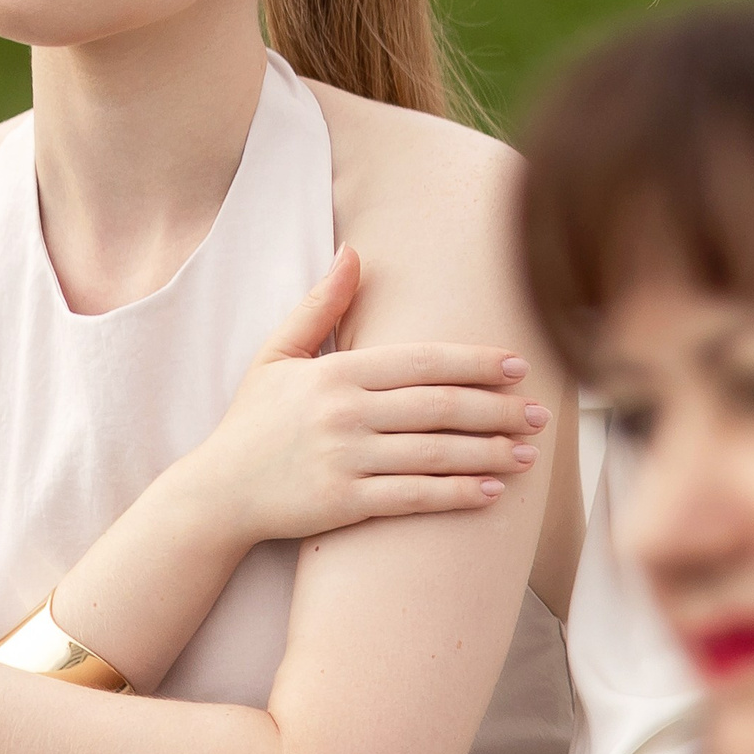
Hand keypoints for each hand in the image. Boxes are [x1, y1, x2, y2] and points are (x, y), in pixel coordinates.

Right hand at [162, 247, 549, 550]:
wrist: (213, 494)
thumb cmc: (253, 423)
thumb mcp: (277, 356)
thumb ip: (320, 306)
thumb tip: (353, 251)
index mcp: (336, 373)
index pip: (424, 362)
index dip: (477, 363)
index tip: (520, 366)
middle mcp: (344, 412)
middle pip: (440, 405)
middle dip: (498, 409)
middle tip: (540, 414)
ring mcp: (344, 458)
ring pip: (435, 452)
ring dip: (490, 453)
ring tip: (528, 452)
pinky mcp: (343, 502)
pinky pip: (414, 497)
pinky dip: (458, 494)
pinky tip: (493, 492)